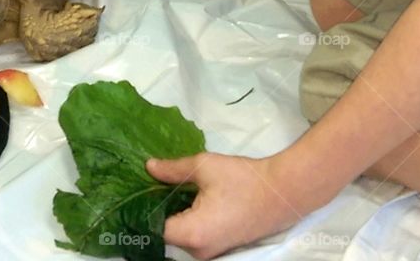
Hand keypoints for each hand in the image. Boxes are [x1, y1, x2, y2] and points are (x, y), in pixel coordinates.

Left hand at [146, 151, 332, 259]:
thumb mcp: (204, 167)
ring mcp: (211, 253)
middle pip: (165, 236)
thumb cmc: (243, 179)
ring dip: (173, 216)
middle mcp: (198, 252)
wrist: (284, 192)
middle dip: (156, 212)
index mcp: (191, 234)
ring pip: (180, 237)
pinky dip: (187, 221)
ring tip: (165, 189)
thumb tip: (148, 167)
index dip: (142, 210)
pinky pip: (194, 238)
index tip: (135, 190)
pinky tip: (185, 199)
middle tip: (148, 185)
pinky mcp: (220, 248)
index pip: (153, 229)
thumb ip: (173, 170)